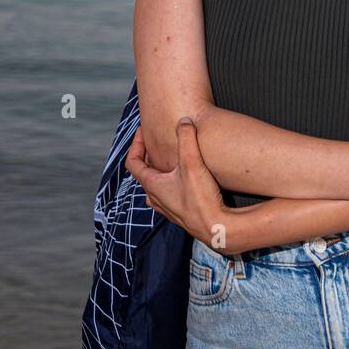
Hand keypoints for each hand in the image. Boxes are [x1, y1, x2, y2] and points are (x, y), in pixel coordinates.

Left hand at [125, 117, 227, 246]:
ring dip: (161, 172)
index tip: (143, 131)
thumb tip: (184, 121)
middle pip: (144, 174)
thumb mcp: (193, 163)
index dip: (135, 144)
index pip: (133, 162)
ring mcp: (167, 208)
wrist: (216, 227)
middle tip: (157, 143)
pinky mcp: (181, 214)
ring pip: (156, 187)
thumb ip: (187, 138)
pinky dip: (172, 184)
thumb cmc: (201, 199)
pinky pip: (169, 196)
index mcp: (152, 185)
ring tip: (172, 161)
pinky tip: (188, 180)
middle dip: (149, 156)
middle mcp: (156, 198)